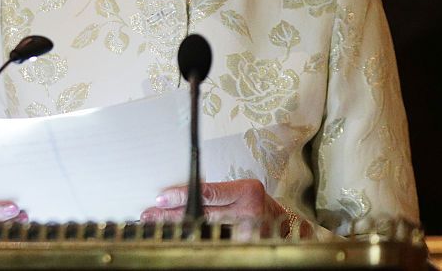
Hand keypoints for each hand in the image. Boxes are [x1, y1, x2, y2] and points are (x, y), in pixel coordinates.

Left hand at [139, 179, 309, 237]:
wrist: (293, 233)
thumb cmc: (264, 209)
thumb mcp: (246, 194)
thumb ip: (221, 195)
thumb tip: (184, 198)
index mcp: (248, 192)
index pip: (207, 193)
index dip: (181, 195)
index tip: (160, 197)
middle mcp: (248, 214)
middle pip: (200, 214)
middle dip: (172, 215)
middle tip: (148, 215)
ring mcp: (246, 235)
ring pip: (203, 233)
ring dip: (178, 231)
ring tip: (156, 228)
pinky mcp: (242, 249)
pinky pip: (213, 245)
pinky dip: (194, 243)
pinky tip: (178, 240)